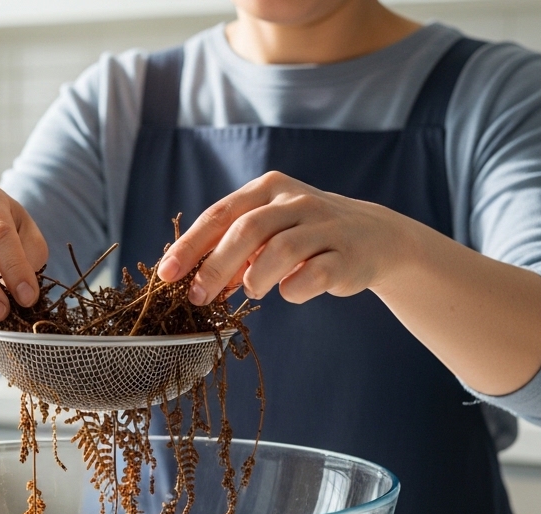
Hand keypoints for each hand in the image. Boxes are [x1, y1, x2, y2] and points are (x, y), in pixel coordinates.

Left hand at [156, 171, 420, 305]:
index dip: (190, 246)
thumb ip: (233, 248)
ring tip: (252, 292)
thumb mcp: (268, 230)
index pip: (220, 215)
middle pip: (246, 231)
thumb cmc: (306, 235)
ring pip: (281, 250)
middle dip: (216, 267)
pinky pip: (314, 275)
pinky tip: (290, 290)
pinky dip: (294, 289)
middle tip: (198, 297)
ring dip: (257, 279)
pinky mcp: (346, 253)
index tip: (166, 275)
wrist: (374, 237)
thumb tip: (193, 280)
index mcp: (268, 189)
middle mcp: (295, 200)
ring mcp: (324, 225)